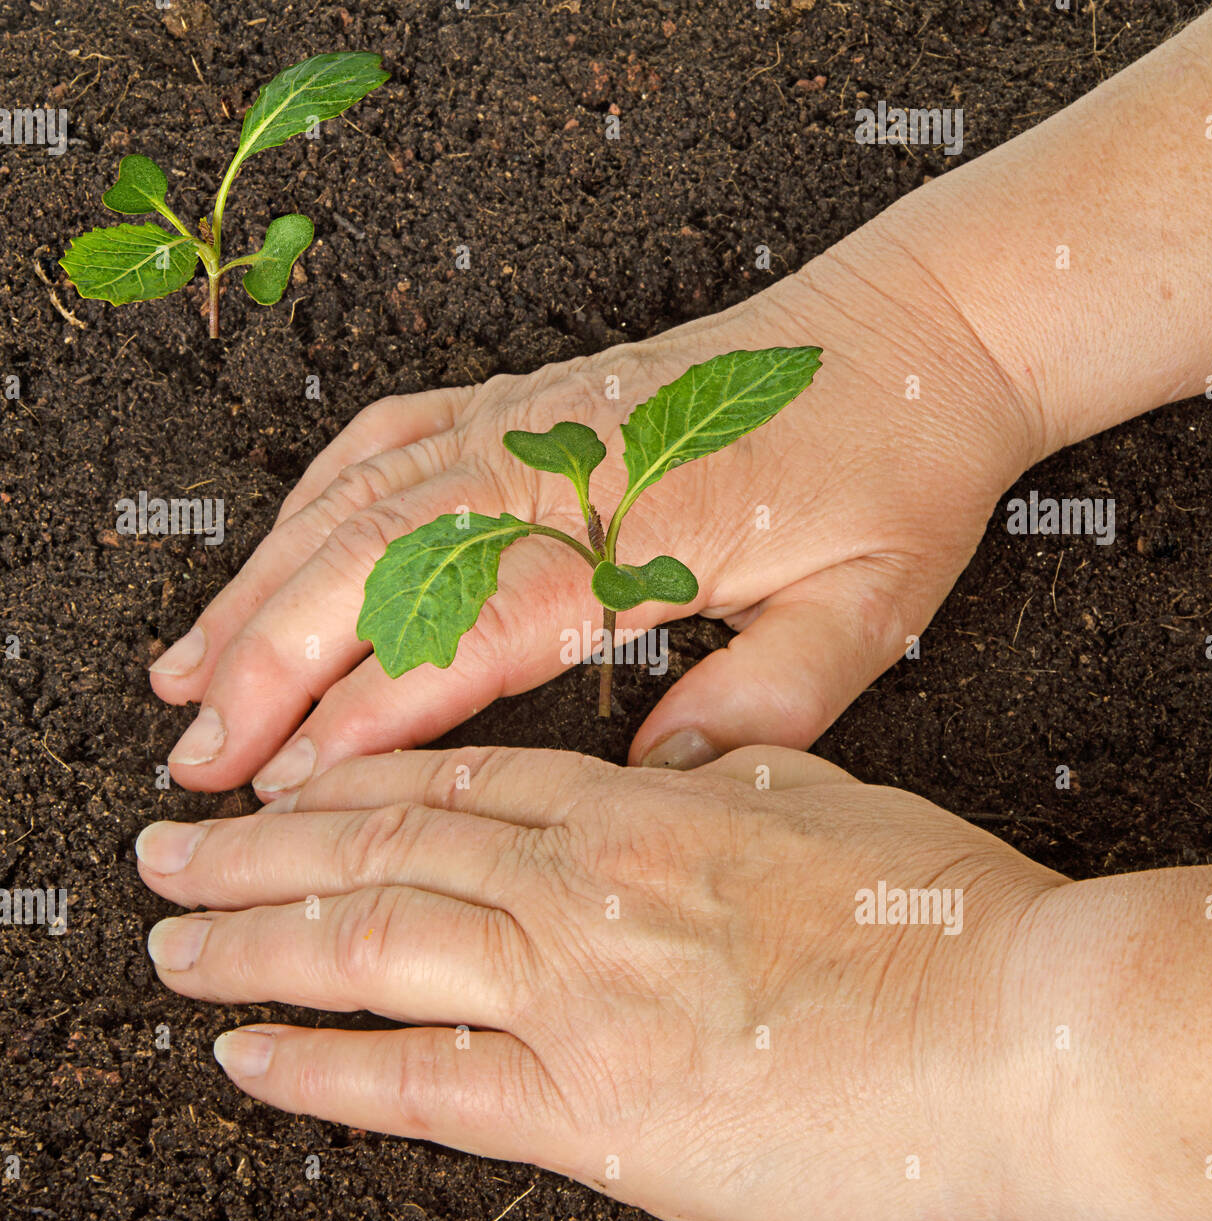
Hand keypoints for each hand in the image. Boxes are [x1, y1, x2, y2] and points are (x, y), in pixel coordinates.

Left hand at [137, 744, 1063, 1220]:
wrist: (1025, 1024)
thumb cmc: (944, 916)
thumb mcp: (828, 802)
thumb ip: (733, 784)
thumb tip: (685, 768)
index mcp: (646, 809)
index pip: (458, 782)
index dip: (351, 782)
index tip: (285, 788)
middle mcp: (589, 886)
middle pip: (382, 851)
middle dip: (260, 853)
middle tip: (175, 852)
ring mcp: (580, 991)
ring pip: (371, 945)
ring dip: (256, 943)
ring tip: (176, 944)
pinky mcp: (598, 1107)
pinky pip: (420, 1080)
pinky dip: (322, 1063)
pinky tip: (254, 1050)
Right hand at [149, 222, 1037, 797]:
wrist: (917, 334)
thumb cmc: (895, 467)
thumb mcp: (870, 605)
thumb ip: (769, 696)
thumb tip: (657, 778)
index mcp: (639, 523)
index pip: (465, 630)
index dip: (361, 718)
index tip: (285, 787)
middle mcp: (561, 461)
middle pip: (372, 563)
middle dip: (266, 667)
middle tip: (197, 759)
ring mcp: (535, 420)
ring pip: (355, 503)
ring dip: (260, 592)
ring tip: (187, 674)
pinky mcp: (532, 399)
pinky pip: (390, 439)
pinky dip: (312, 501)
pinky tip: (272, 553)